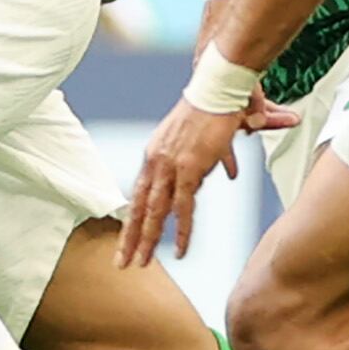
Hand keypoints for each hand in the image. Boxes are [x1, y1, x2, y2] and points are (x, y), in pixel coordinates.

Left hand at [123, 99, 242, 263]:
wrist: (216, 86)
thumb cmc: (213, 108)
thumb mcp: (204, 139)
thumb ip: (212, 160)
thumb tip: (226, 173)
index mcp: (154, 154)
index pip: (139, 193)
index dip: (133, 218)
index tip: (128, 238)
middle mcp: (155, 160)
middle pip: (139, 207)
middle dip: (130, 237)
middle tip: (122, 262)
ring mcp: (169, 165)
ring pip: (154, 212)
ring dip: (147, 240)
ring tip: (141, 263)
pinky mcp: (188, 169)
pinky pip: (182, 207)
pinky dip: (181, 231)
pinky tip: (179, 250)